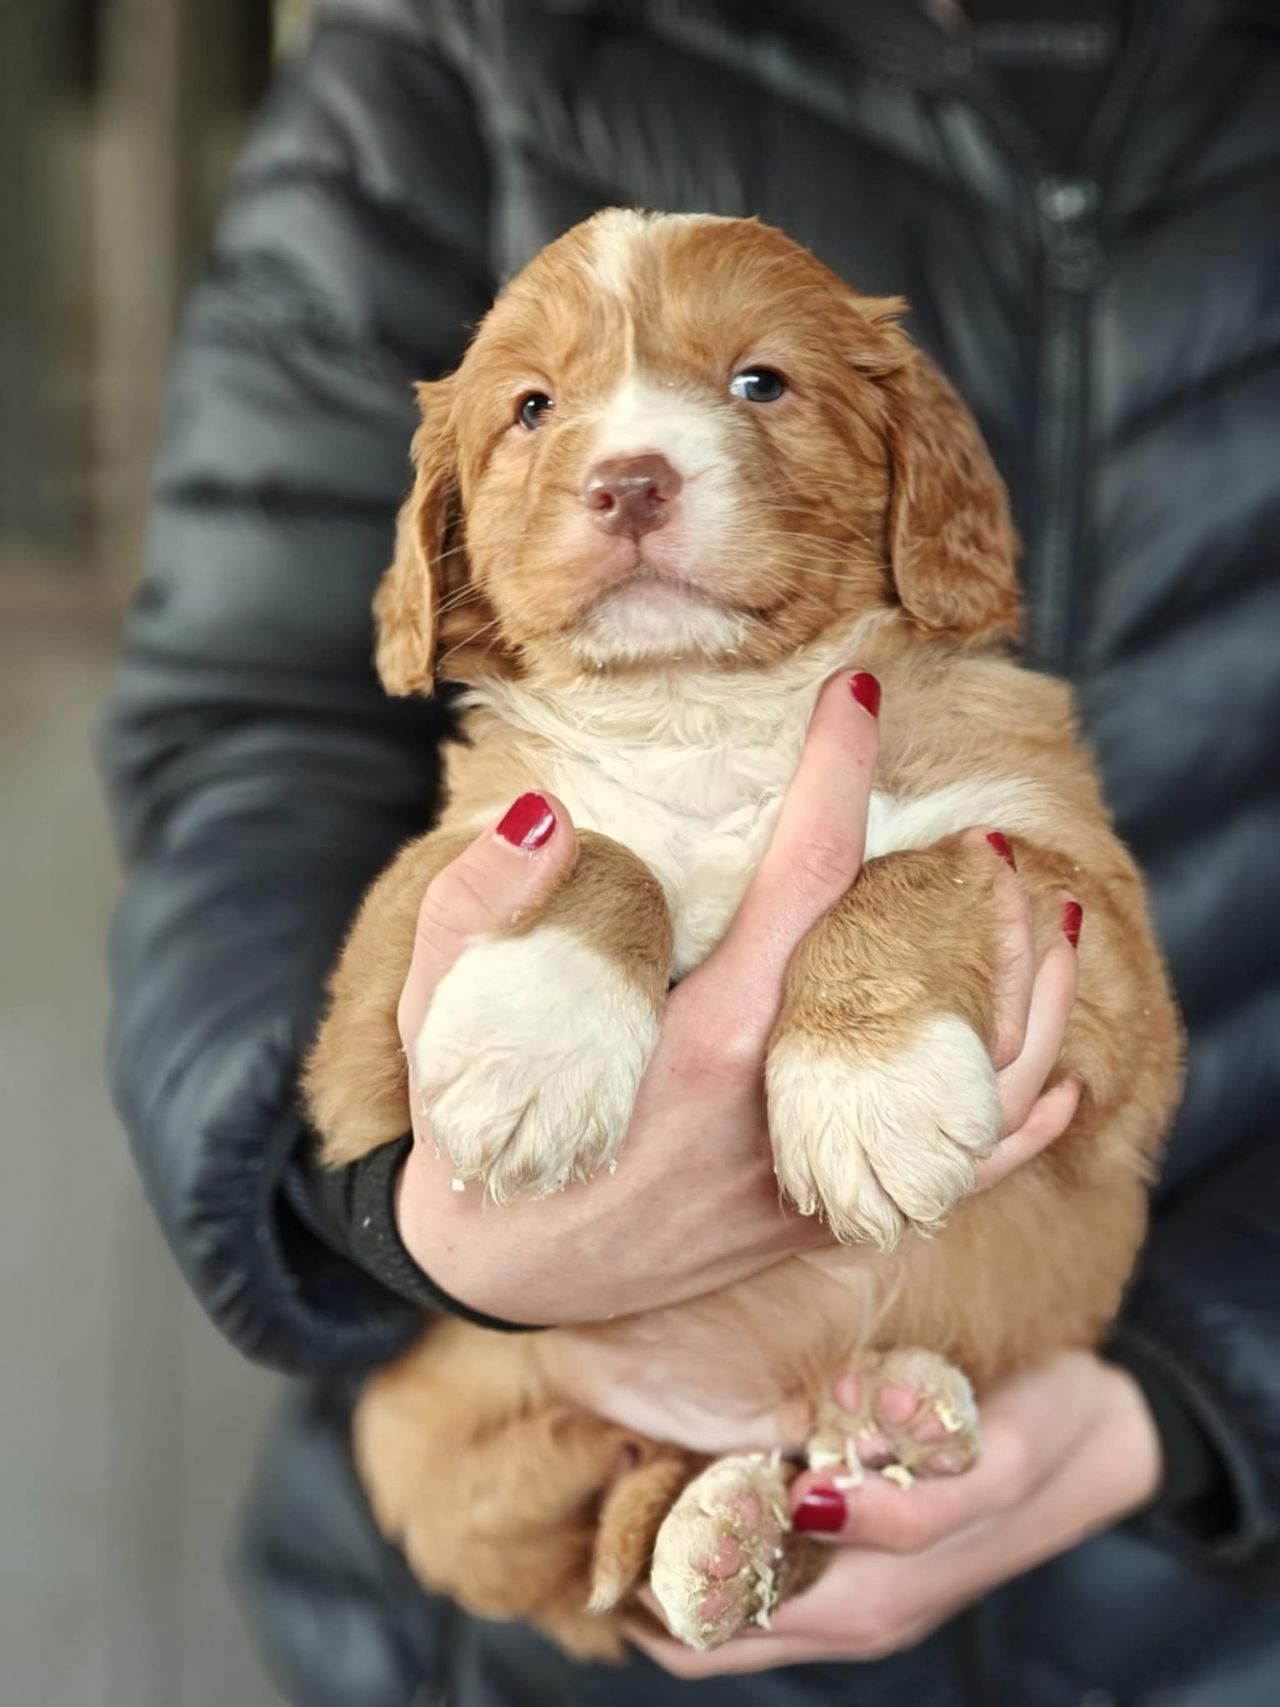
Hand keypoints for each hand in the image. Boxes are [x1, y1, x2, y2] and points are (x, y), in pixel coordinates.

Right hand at [394, 670, 1076, 1327]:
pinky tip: (1055, 1082)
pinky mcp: (817, 1224)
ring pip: (964, 1091)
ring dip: (1025, 1002)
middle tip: (987, 833)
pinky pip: (948, 1182)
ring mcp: (808, 1176)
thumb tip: (548, 810)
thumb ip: (477, 906)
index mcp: (700, 1040)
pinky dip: (1014, 1131)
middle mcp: (776, 1111)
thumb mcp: (441, 1009)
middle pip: (916, 982)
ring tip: (1048, 919)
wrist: (499, 1276)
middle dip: (968, 897)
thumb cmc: (474, 1130)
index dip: (836, 772)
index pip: (801, 878)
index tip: (858, 693)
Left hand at [630, 1351, 1161, 1676]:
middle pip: (703, 1626)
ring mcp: (856, 1600)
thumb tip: (812, 1502)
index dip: (649, 1553)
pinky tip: (706, 1465)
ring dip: (676, 1546)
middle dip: (646, 1552)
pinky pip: (766, 1578)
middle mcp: (849, 1618)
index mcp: (867, 1604)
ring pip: (727, 1608)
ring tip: (646, 1460)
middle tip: (621, 1458)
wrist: (1107, 1437)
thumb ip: (913, 1503)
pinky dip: (720, 1538)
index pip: (709, 1621)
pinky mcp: (866, 1566)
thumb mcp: (995, 1463)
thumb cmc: (1047, 1435)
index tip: (623, 1462)